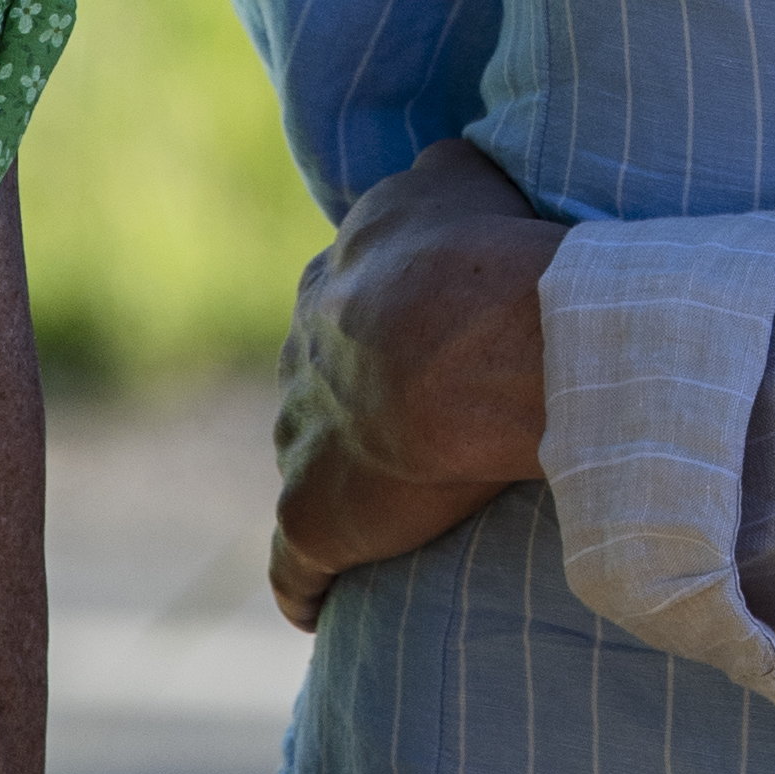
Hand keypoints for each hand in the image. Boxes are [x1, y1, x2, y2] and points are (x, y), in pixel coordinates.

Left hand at [270, 139, 560, 631]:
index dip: (389, 332)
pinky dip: (307, 587)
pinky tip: (325, 603)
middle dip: (359, 407)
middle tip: (431, 426)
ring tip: (401, 510)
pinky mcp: (312, 521)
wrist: (471, 341)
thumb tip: (441, 170)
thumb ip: (436, 180)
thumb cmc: (480, 254)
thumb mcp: (458, 178)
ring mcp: (300, 443)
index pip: (343, 309)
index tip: (432, 348)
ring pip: (307, 466)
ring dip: (343, 487)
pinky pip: (294, 571)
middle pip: (318, 388)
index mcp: (334, 286)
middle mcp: (300, 362)